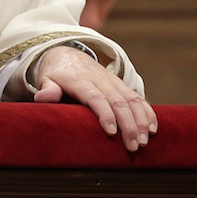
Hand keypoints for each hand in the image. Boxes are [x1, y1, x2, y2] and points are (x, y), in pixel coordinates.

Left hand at [34, 45, 157, 151]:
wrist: (68, 51)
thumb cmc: (56, 73)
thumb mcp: (47, 78)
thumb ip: (47, 89)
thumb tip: (43, 97)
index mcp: (81, 81)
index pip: (96, 97)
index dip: (105, 113)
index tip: (112, 132)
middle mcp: (100, 80)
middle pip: (118, 101)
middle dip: (128, 124)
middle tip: (133, 146)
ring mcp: (112, 81)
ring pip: (131, 99)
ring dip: (141, 120)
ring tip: (145, 140)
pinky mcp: (120, 84)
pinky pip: (137, 96)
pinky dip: (147, 111)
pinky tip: (153, 128)